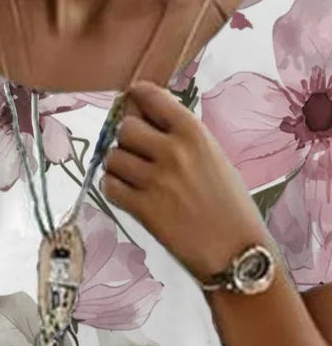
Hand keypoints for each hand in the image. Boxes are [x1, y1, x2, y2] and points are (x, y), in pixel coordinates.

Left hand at [99, 79, 271, 281]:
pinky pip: (109, 186)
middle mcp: (172, 151)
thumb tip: (149, 122)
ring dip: (118, 166)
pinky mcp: (142, 208)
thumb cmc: (230, 204)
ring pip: (113, 158)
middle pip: (126, 128)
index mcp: (194, 132)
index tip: (132, 102)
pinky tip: (127, 193)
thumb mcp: (214, 156)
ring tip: (133, 176)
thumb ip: (183, 138)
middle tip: (136, 152)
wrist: (235, 248)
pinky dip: (113, 188)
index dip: (136, 98)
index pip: (151, 97)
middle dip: (127, 139)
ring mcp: (155, 180)